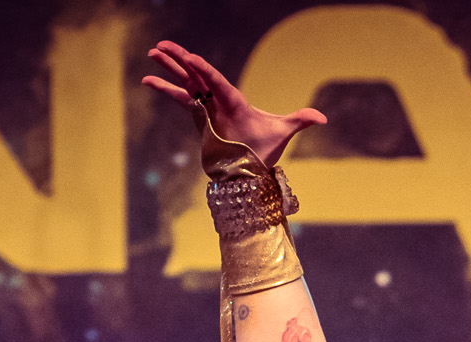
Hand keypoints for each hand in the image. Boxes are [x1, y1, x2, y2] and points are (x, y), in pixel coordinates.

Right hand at [142, 39, 325, 165]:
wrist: (253, 168)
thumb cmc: (266, 149)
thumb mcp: (283, 131)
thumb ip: (300, 119)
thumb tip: (323, 118)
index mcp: (234, 99)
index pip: (216, 81)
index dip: (203, 70)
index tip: (189, 58)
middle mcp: (219, 99)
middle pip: (197, 74)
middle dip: (180, 59)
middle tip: (161, 45)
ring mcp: (207, 107)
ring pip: (186, 82)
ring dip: (170, 68)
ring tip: (152, 53)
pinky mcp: (199, 117)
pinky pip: (180, 100)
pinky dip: (166, 90)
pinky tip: (148, 81)